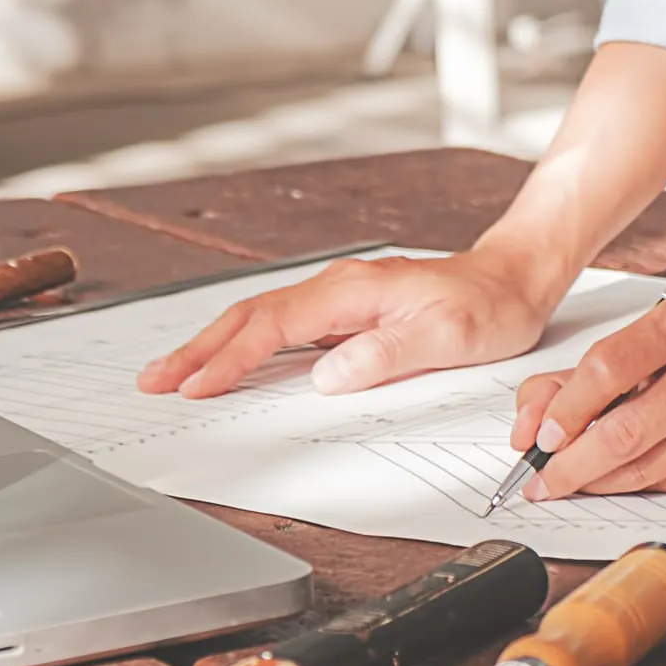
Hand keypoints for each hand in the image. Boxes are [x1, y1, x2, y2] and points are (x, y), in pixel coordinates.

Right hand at [138, 252, 551, 399]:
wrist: (512, 280)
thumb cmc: (488, 306)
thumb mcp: (449, 337)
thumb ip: (387, 355)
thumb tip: (326, 376)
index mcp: (352, 290)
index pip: (273, 325)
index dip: (230, 358)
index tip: (195, 385)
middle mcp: (336, 288)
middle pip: (249, 316)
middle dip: (197, 349)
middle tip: (153, 380)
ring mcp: (337, 298)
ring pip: (259, 319)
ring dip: (212, 346)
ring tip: (172, 374)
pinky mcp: (343, 312)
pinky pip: (280, 328)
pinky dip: (243, 345)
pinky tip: (226, 363)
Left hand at [509, 299, 665, 498]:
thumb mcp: (661, 338)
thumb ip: (588, 373)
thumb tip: (530, 421)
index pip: (608, 367)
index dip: (564, 410)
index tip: (537, 437)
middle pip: (625, 431)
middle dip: (570, 465)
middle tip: (540, 481)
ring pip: (648, 468)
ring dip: (598, 483)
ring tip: (570, 484)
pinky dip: (639, 489)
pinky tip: (621, 484)